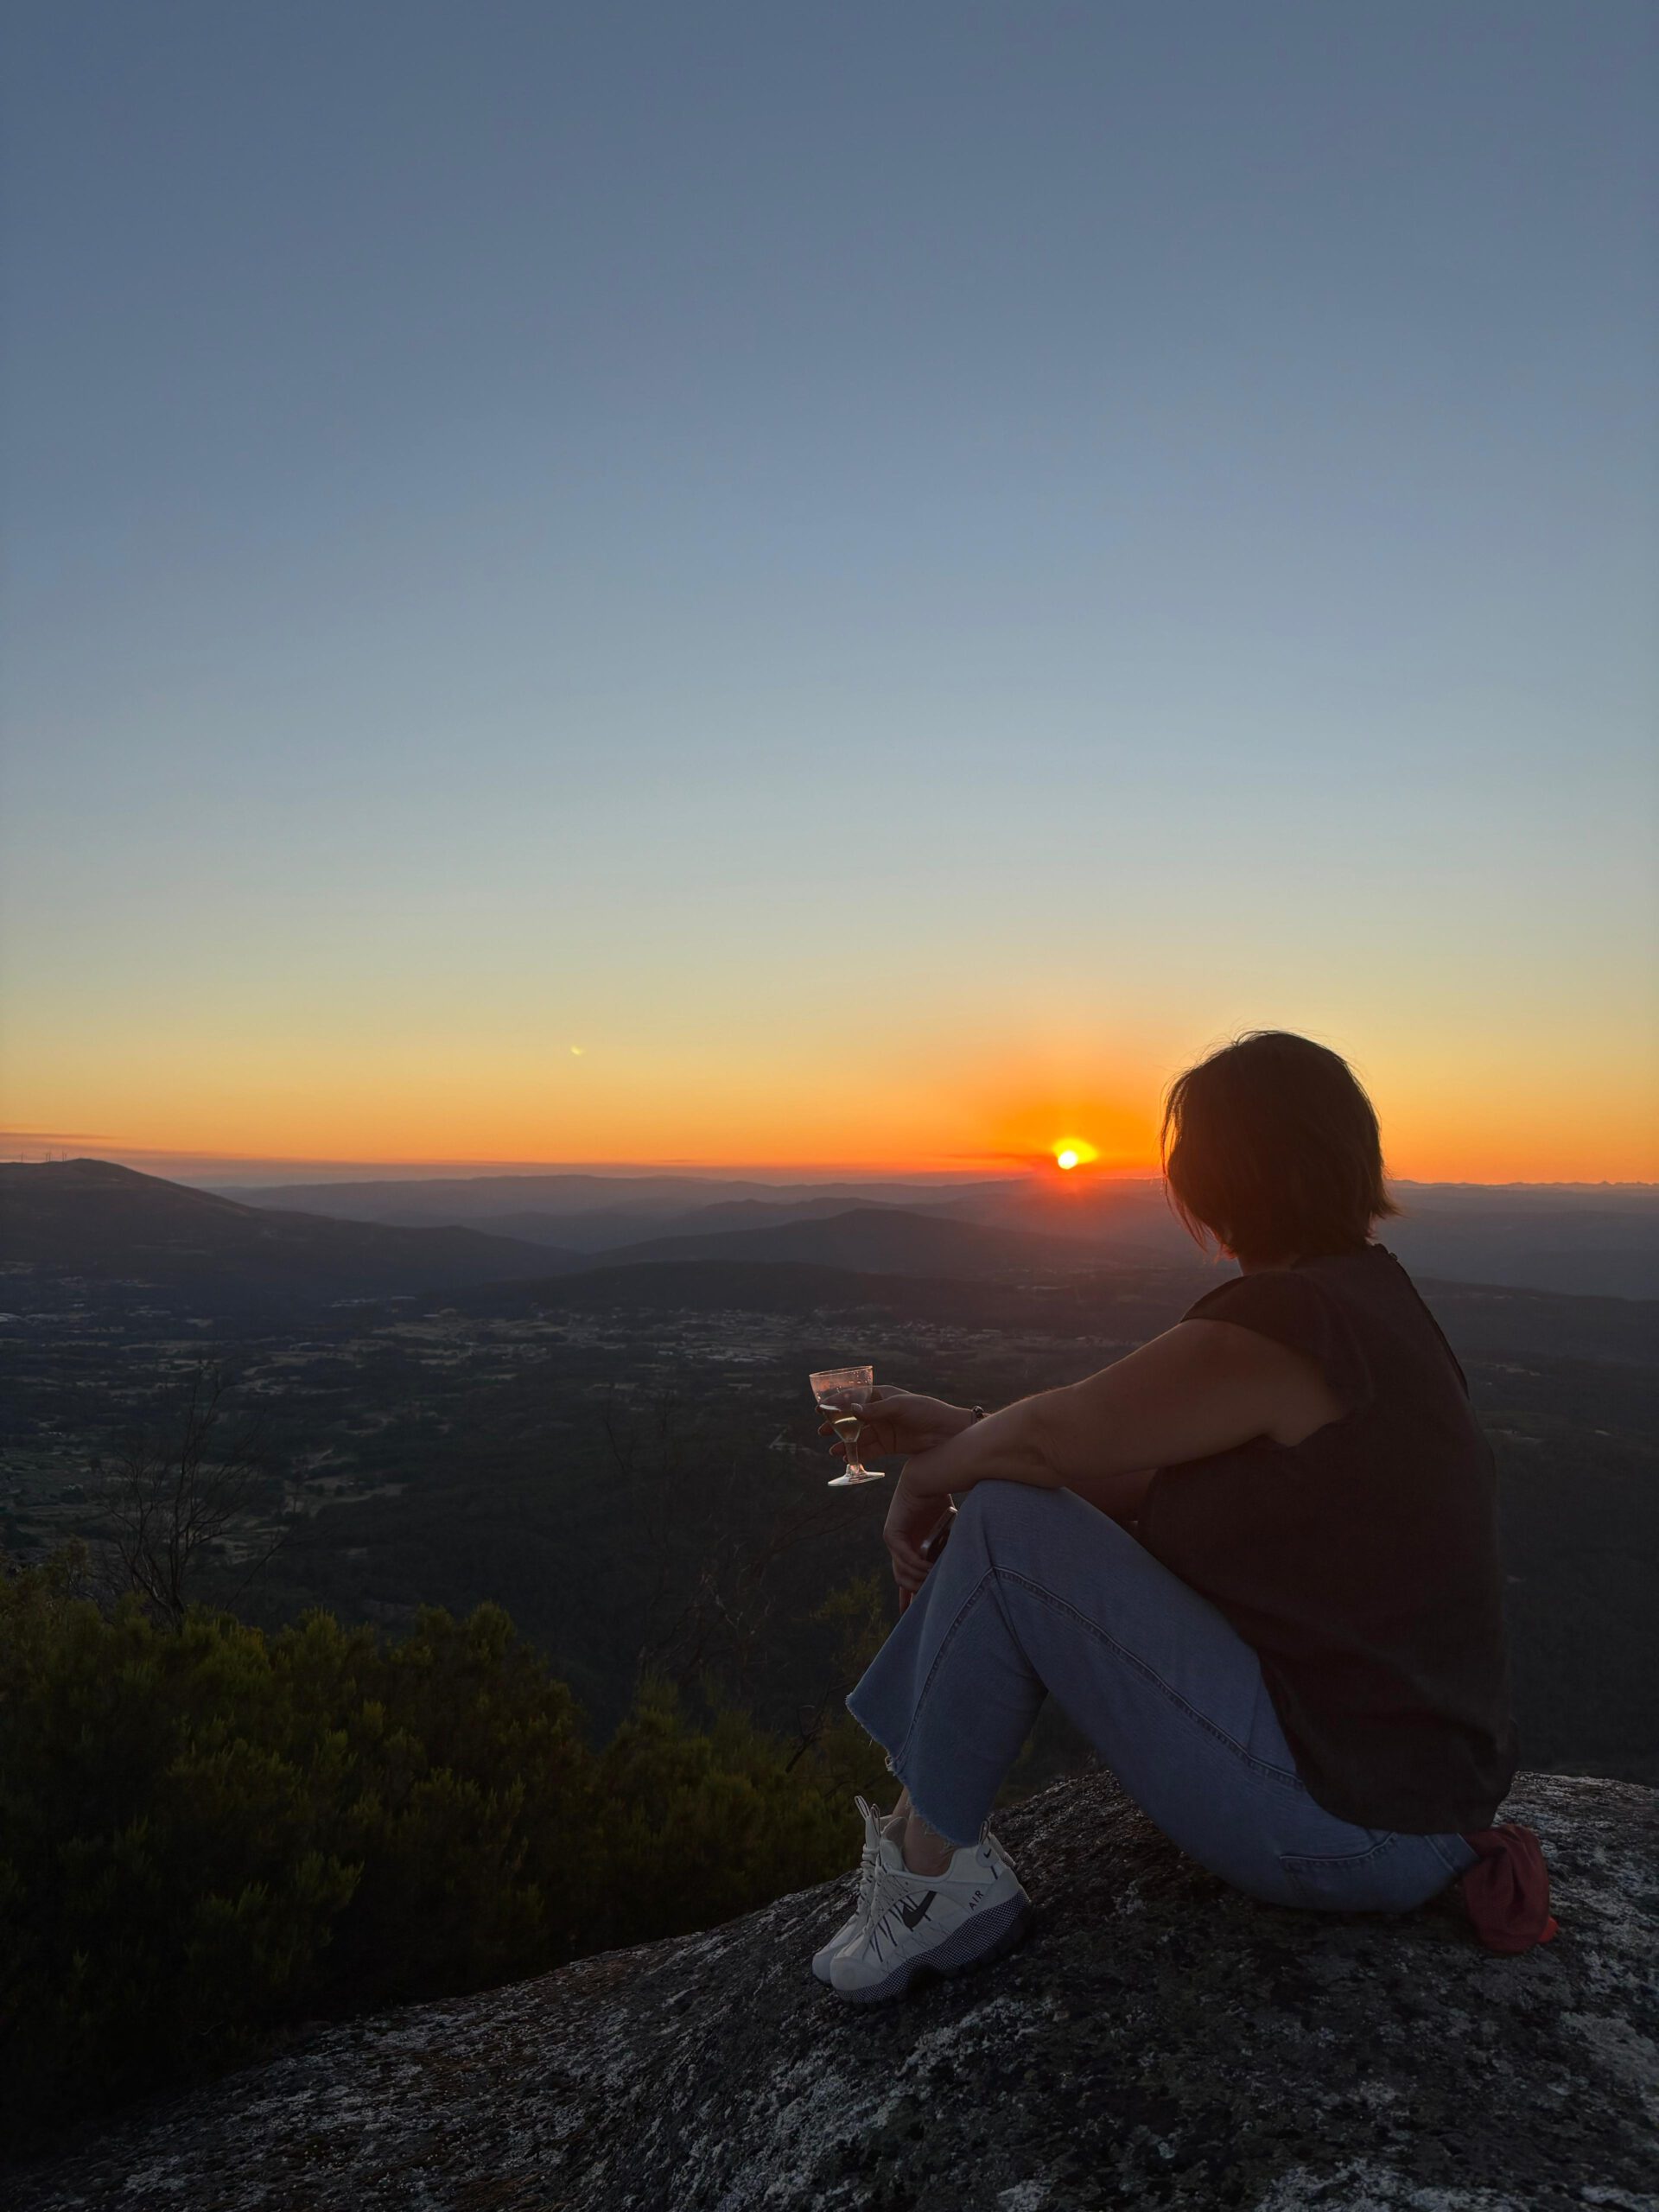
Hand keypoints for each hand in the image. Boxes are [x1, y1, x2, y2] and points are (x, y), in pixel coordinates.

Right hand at [818, 1385, 974, 1464]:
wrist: (947, 1432)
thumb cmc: (926, 1411)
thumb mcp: (899, 1407)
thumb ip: (875, 1410)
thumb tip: (851, 1410)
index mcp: (882, 1395)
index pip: (854, 1397)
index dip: (836, 1402)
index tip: (820, 1407)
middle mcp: (880, 1412)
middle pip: (853, 1418)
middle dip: (836, 1424)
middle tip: (820, 1431)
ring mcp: (884, 1429)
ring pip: (859, 1436)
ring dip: (844, 1442)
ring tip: (831, 1449)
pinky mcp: (889, 1445)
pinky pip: (869, 1450)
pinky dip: (857, 1453)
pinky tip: (845, 1457)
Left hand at [884, 1463, 955, 1595]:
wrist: (928, 1477)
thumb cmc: (940, 1501)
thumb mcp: (946, 1533)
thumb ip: (947, 1551)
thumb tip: (963, 1573)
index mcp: (910, 1548)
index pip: (905, 1579)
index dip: (909, 1599)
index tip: (914, 1617)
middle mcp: (899, 1547)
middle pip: (902, 1581)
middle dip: (915, 1596)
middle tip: (932, 1604)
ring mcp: (893, 1541)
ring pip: (901, 1574)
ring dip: (920, 1580)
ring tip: (936, 1580)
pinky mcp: (892, 1533)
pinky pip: (904, 1558)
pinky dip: (917, 1566)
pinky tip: (929, 1568)